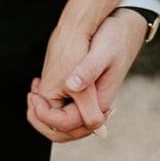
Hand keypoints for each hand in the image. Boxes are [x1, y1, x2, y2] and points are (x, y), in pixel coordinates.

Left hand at [27, 8, 149, 144]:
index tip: (34, 95)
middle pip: (66, 132)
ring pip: (65, 124)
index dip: (47, 116)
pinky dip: (51, 105)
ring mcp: (92, 100)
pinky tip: (42, 87)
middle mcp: (96, 106)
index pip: (69, 125)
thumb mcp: (102, 50)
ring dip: (45, 115)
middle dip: (43, 122)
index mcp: (99, 101)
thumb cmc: (117, 37)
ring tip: (34, 93)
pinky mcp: (88, 92)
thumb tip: (71, 86)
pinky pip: (67, 110)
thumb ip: (88, 70)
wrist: (128, 28)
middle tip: (31, 99)